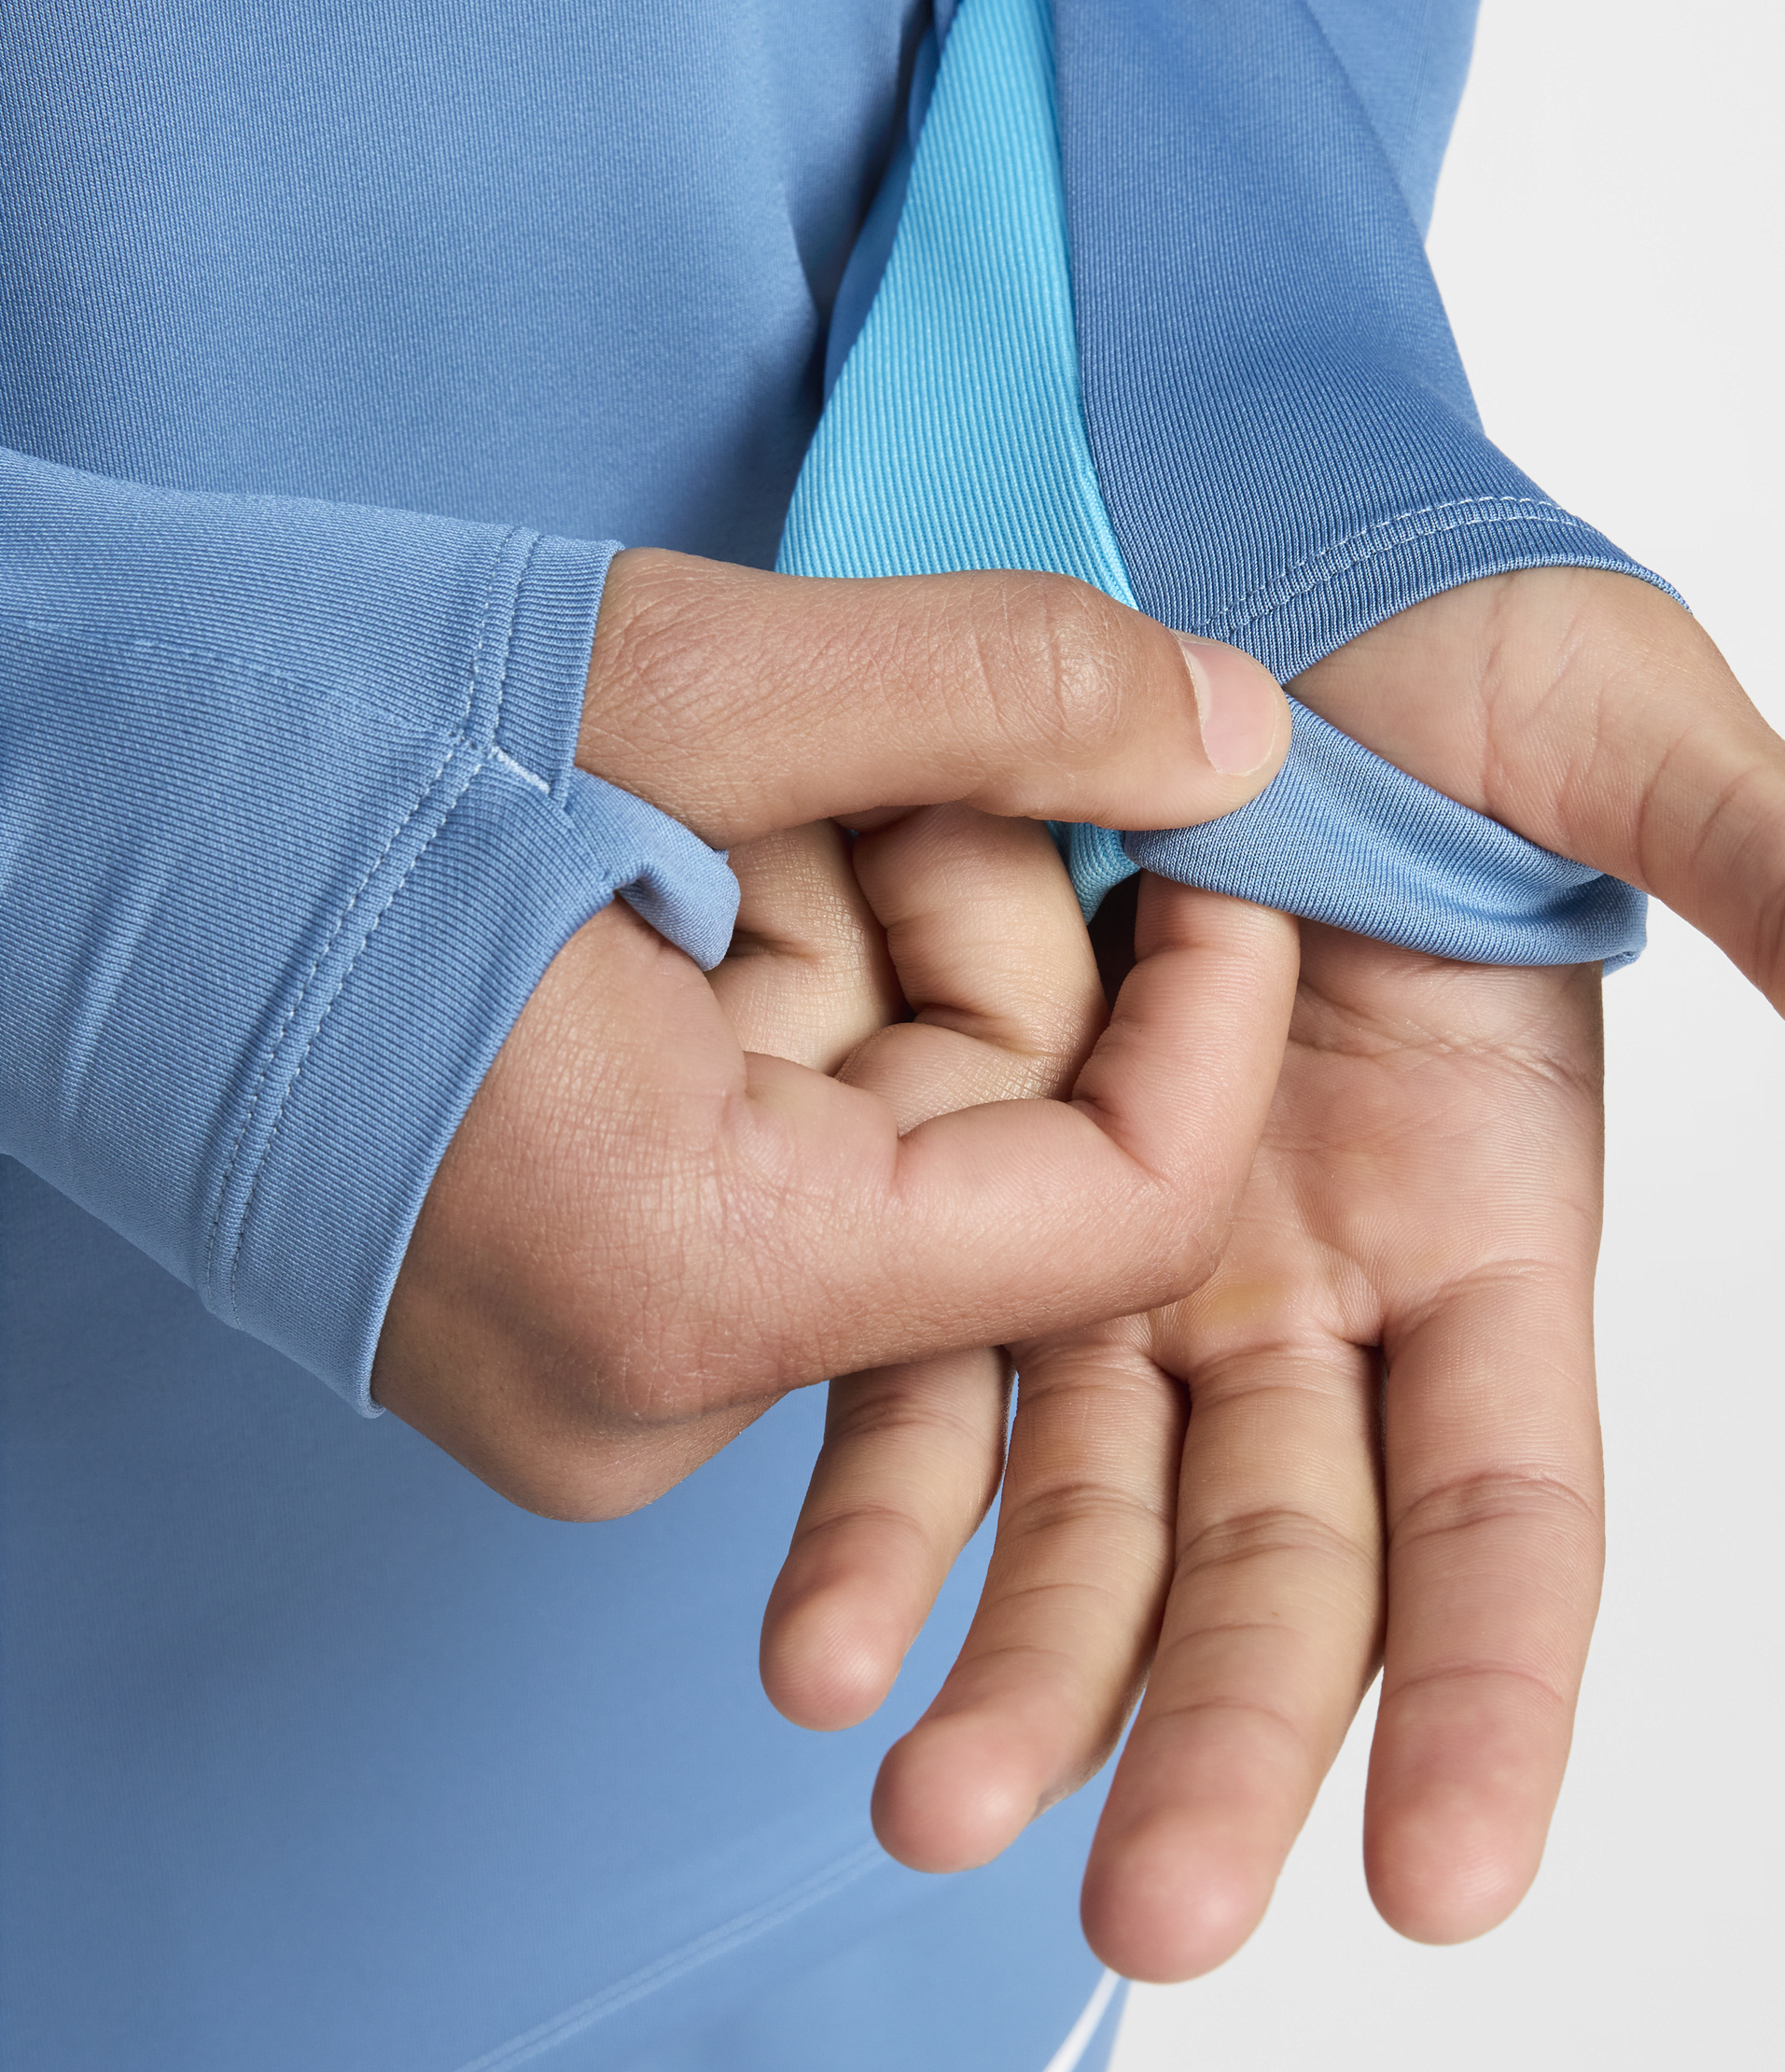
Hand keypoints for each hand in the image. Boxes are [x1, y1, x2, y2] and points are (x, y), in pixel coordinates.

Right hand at [372, 549, 1296, 1515]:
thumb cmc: (256, 731)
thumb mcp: (669, 678)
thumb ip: (994, 697)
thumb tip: (1242, 736)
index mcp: (687, 1280)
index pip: (1112, 1228)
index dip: (1211, 1031)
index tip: (1220, 846)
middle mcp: (652, 1392)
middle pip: (1002, 1169)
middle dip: (979, 930)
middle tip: (850, 756)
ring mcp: (607, 1373)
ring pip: (904, 1154)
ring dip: (873, 942)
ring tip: (719, 800)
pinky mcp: (578, 1312)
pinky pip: (801, 1167)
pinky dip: (797, 1002)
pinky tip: (692, 877)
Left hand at [759, 565, 1784, 1979]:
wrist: (1221, 547)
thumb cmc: (1450, 638)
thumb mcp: (1636, 740)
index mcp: (1488, 1221)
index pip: (1512, 1511)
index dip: (1497, 1699)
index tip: (1448, 1886)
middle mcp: (1308, 1285)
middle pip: (1283, 1567)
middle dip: (1221, 1742)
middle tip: (1145, 1922)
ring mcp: (1135, 1257)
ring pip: (1086, 1515)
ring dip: (1020, 1673)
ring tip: (928, 1803)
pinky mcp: (978, 1190)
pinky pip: (925, 1375)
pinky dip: (877, 1501)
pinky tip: (810, 1627)